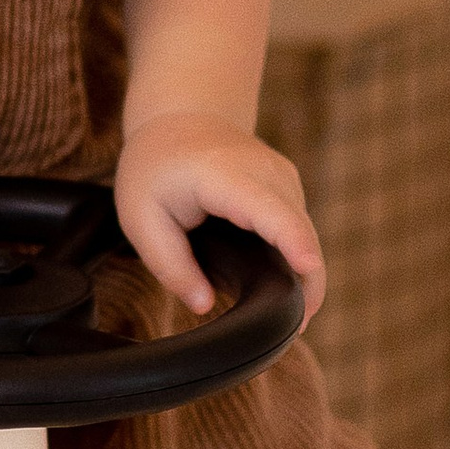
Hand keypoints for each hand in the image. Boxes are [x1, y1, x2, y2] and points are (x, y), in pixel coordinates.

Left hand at [114, 110, 324, 324]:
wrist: (182, 116)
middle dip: (306, 283)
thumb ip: (169, 265)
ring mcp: (285, 178)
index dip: (291, 239)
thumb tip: (204, 305)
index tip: (308, 267)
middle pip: (301, 232)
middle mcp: (266, 172)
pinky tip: (283, 289)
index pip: (267, 208)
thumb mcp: (140, 217)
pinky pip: (302, 232)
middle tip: (291, 332)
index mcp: (223, 175)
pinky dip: (297, 261)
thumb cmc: (157, 168)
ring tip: (288, 319)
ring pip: (306, 236)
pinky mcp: (291, 190)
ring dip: (303, 276)